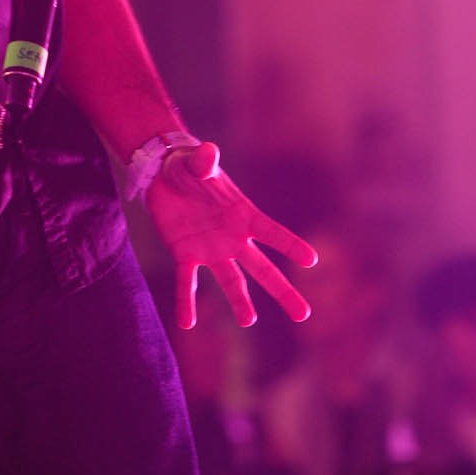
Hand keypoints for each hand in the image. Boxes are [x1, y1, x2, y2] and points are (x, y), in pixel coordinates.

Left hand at [145, 142, 317, 329]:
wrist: (163, 175)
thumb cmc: (189, 165)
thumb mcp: (196, 161)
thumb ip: (204, 161)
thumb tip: (209, 151)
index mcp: (242, 215)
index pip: (271, 232)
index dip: (290, 245)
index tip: (312, 260)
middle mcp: (232, 238)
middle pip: (262, 268)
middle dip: (282, 290)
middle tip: (304, 314)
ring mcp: (211, 249)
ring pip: (230, 281)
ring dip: (239, 302)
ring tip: (248, 322)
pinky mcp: (185, 254)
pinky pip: (187, 282)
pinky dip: (186, 301)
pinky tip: (187, 323)